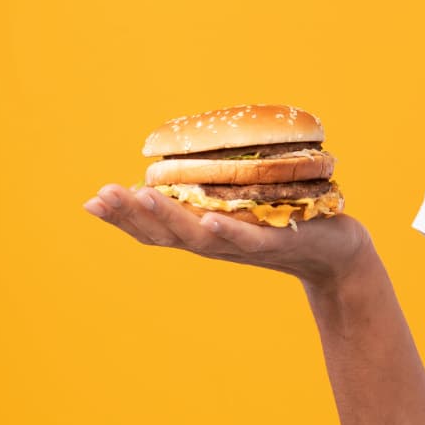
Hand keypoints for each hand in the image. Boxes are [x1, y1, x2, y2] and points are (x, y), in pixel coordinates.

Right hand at [82, 183, 371, 287]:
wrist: (334, 254)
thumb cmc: (280, 225)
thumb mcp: (235, 209)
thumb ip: (204, 197)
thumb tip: (169, 170)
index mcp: (202, 232)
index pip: (152, 228)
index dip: (121, 217)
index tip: (90, 200)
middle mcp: (215, 243)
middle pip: (165, 234)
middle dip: (131, 215)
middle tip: (101, 195)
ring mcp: (243, 245)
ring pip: (199, 236)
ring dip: (168, 217)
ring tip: (141, 196)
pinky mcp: (276, 242)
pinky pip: (247, 239)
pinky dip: (227, 230)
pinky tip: (209, 218)